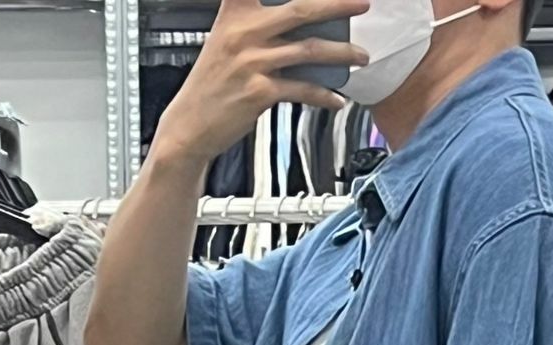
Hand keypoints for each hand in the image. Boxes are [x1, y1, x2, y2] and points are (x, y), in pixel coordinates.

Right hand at [155, 0, 369, 169]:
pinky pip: (303, 89)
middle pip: (301, 9)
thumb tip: (303, 25)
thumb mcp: (226, 39)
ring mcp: (252, 62)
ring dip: (342, 53)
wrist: (190, 124)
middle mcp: (244, 32)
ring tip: (360, 56)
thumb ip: (258, 25)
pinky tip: (337, 98)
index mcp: (235, 12)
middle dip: (338, 4)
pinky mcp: (259, 93)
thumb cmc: (213, 84)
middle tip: (362, 3)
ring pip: (309, 50)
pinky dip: (324, 95)